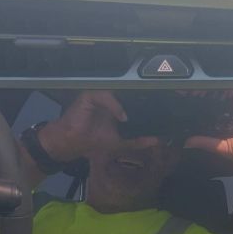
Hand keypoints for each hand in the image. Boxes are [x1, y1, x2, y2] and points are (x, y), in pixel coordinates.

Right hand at [37, 90, 158, 162]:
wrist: (72, 143)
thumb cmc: (92, 140)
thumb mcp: (120, 142)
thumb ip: (137, 140)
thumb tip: (156, 140)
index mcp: (117, 107)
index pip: (134, 98)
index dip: (146, 100)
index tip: (160, 105)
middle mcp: (110, 99)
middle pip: (128, 91)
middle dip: (142, 95)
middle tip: (156, 102)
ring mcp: (99, 95)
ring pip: (118, 90)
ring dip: (130, 99)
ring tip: (139, 111)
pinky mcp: (89, 96)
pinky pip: (104, 95)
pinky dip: (115, 105)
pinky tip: (121, 116)